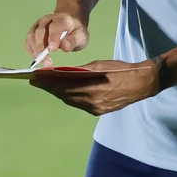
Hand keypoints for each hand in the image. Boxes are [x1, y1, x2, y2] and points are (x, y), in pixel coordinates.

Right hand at [25, 12, 88, 62]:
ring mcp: (38, 25)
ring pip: (32, 36)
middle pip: (40, 31)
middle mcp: (47, 20)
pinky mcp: (33, 32)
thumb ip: (73, 41)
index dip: (53, 37)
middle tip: (47, 62)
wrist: (69, 25)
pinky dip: (31, 51)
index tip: (52, 49)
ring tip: (44, 62)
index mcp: (61, 19)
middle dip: (41, 47)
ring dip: (35, 51)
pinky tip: (37, 59)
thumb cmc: (75, 32)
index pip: (55, 27)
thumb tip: (64, 46)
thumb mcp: (81, 36)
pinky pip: (28, 41)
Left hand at [31, 59, 158, 115]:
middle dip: (49, 88)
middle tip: (35, 81)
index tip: (34, 78)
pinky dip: (69, 97)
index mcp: (92, 88)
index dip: (48, 82)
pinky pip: (79, 104)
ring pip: (71, 101)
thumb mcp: (99, 65)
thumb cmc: (121, 70)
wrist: (142, 84)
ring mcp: (95, 108)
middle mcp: (92, 102)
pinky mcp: (99, 111)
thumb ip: (80, 71)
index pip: (64, 86)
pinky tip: (63, 92)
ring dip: (58, 93)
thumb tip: (62, 73)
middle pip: (65, 95)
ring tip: (46, 86)